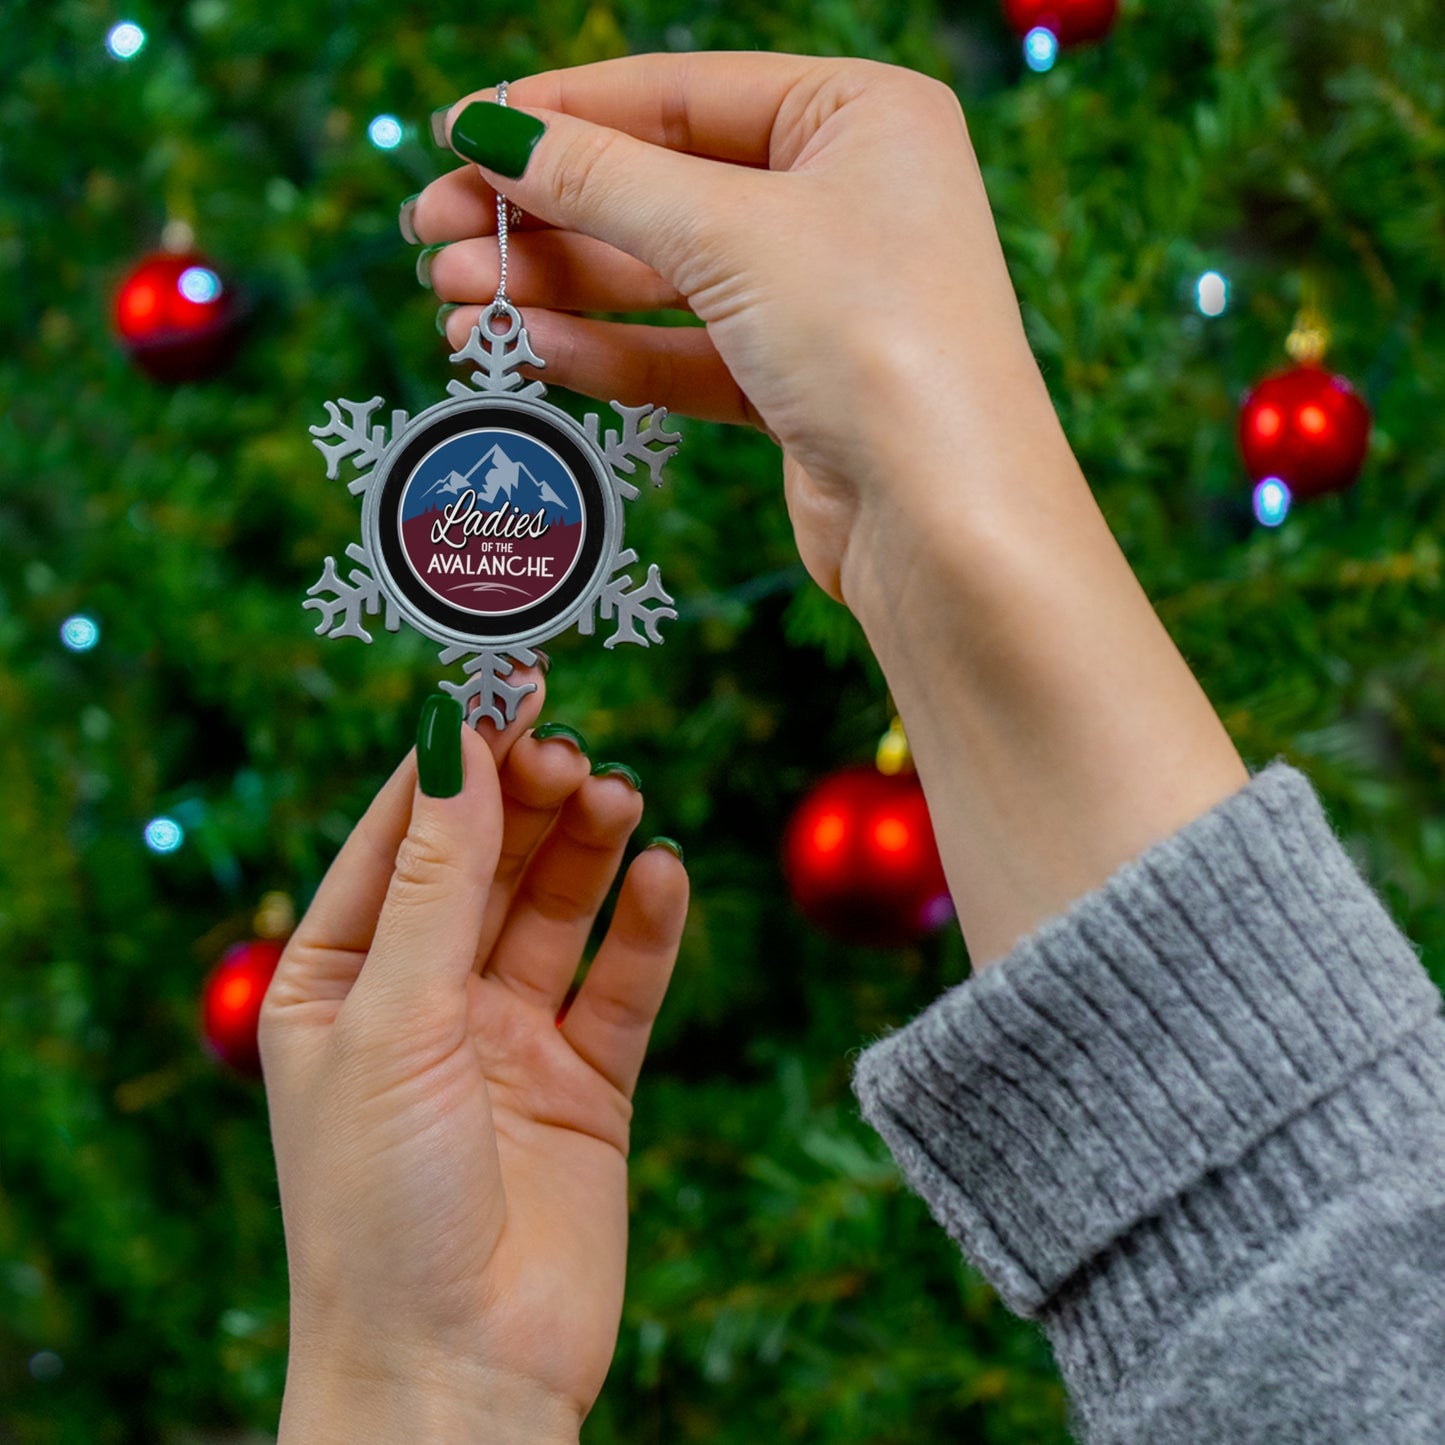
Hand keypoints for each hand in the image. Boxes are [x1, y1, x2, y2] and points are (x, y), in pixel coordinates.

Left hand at [259, 678, 687, 1440]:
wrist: (458, 1375)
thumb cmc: (380, 1205)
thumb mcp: (394, 1018)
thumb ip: (437, 878)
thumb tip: (455, 737)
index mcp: (340, 978)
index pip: (400, 835)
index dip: (453, 756)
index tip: (505, 681)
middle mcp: (424, 998)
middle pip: (486, 861)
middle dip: (527, 799)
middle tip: (572, 751)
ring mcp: (508, 1038)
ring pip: (557, 909)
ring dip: (588, 849)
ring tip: (618, 797)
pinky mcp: (586, 1082)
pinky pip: (622, 983)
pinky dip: (646, 928)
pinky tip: (664, 876)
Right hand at [411, 53, 1059, 603]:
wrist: (947, 526)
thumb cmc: (875, 343)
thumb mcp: (728, 233)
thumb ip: (601, 180)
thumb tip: (490, 130)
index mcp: (860, 116)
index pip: (679, 94)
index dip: (560, 113)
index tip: (456, 133)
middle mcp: (846, 199)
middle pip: (660, 189)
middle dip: (543, 215)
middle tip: (432, 236)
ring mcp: (822, 298)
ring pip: (663, 280)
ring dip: (557, 289)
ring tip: (454, 303)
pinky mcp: (798, 388)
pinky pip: (684, 354)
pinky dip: (608, 352)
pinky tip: (528, 351)